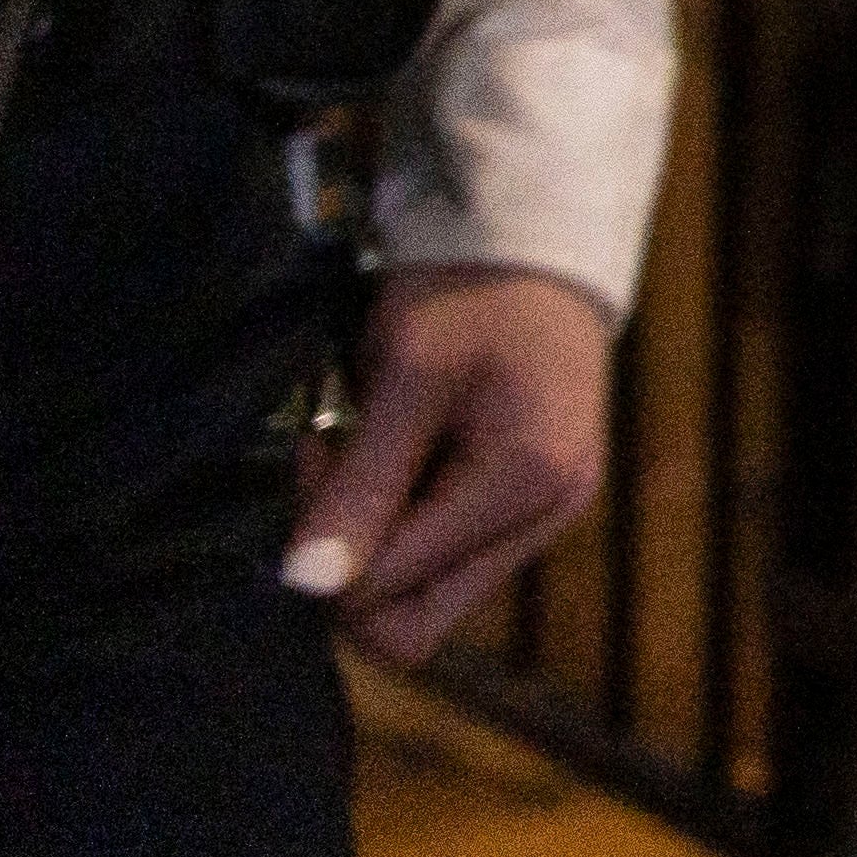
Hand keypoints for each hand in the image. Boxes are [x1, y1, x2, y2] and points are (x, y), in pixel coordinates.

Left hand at [286, 263, 608, 668]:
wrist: (534, 237)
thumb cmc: (470, 291)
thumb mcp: (406, 376)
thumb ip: (363, 486)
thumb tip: (306, 588)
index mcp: (527, 484)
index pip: (387, 593)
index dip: (327, 544)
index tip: (317, 451)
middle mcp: (549, 514)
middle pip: (414, 620)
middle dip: (352, 563)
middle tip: (336, 467)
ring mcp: (546, 513)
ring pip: (426, 594)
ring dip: (377, 541)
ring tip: (369, 451)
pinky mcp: (534, 502)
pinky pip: (447, 557)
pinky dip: (406, 522)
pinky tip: (402, 455)